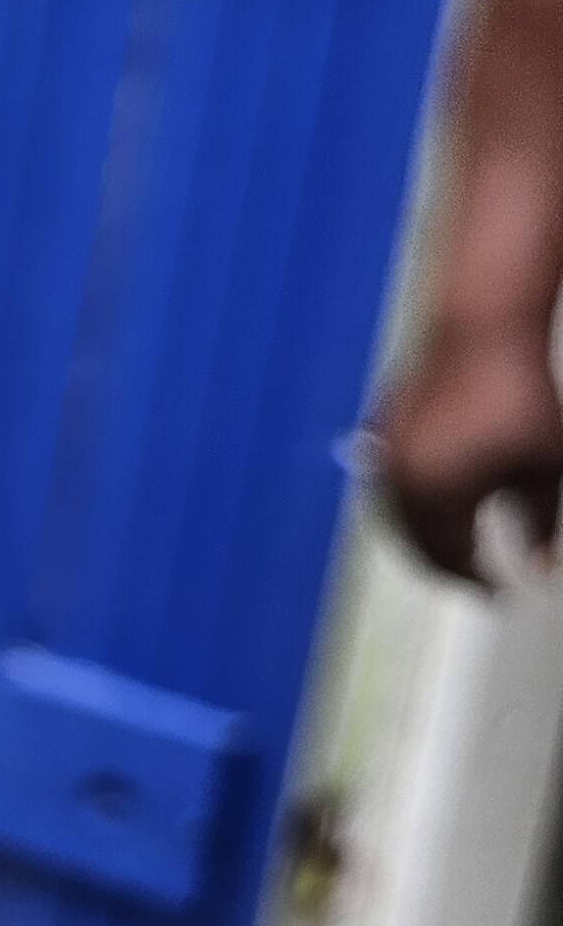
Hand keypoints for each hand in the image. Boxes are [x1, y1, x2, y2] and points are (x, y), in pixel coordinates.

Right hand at [373, 316, 562, 583]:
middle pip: (418, 547)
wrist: (480, 332)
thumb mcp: (545, 468)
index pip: (453, 559)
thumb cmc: (521, 397)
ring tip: (459, 551)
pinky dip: (414, 511)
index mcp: (438, 496)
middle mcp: (401, 484)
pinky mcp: (381, 437)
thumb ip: (541, 524)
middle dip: (448, 568)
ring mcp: (386, 459)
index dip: (478, 581)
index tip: (501, 593)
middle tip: (477, 579)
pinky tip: (440, 509)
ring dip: (427, 542)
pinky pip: (392, 491)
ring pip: (399, 521)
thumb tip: (541, 570)